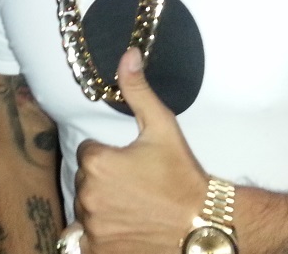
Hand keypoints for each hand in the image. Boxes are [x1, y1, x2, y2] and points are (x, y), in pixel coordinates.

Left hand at [72, 48, 206, 253]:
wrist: (203, 224)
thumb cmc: (182, 175)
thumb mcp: (162, 127)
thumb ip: (138, 91)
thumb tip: (127, 54)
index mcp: (97, 162)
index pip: (87, 152)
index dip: (108, 156)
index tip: (130, 164)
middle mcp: (88, 194)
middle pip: (84, 180)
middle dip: (103, 181)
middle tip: (134, 185)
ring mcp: (92, 226)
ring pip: (85, 208)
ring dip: (100, 207)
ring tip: (132, 206)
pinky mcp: (99, 249)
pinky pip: (84, 239)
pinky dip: (98, 234)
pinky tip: (122, 227)